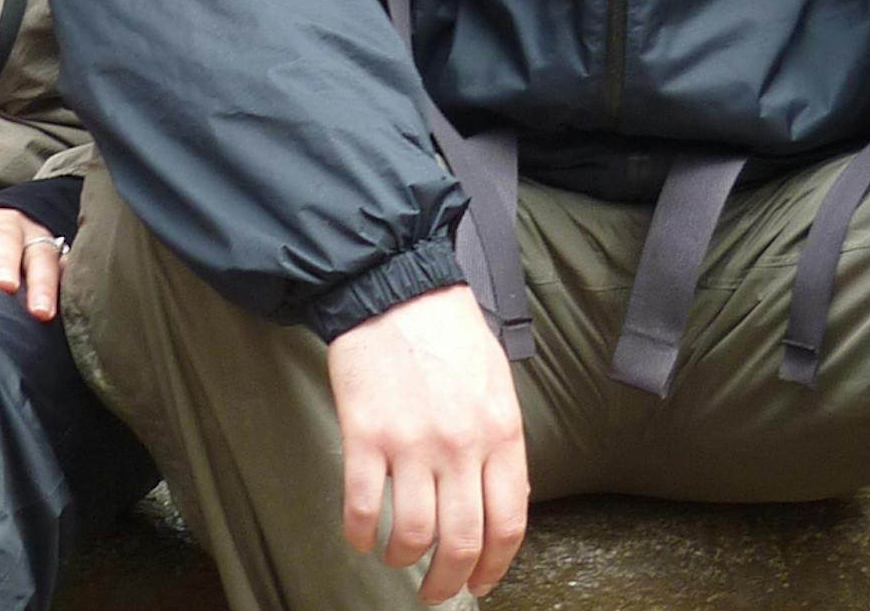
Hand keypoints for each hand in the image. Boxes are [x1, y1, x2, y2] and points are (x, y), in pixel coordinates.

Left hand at [0, 202, 64, 320]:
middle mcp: (4, 227)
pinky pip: (67, 270)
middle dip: (3, 262)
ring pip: (41, 257)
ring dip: (41, 284)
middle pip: (4, 241)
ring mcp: (35, 240)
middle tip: (1, 285)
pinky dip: (67, 287)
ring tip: (39, 313)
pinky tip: (70, 308)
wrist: (15, 223)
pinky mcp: (59, 256)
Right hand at [327, 284, 529, 603]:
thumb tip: (499, 502)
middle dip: (448, 581)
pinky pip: (364, 509)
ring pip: (412, 535)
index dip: (494, 566)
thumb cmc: (448, 333)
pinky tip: (362, 536)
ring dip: (402, 559)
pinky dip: (362, 535)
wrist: (395, 288)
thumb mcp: (496, 385)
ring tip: (395, 558)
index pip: (507, 523)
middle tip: (435, 591)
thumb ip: (500, 445)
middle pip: (461, 541)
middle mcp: (460, 445)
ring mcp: (412, 443)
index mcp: (500, 433)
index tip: (480, 583)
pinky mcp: (366, 436)